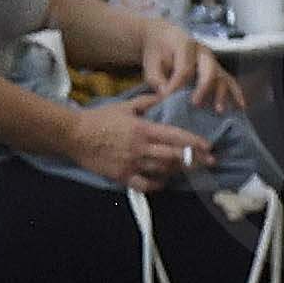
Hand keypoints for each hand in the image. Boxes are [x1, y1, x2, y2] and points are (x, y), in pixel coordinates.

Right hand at [65, 93, 214, 188]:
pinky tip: (163, 182)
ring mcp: (132, 163)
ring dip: (178, 170)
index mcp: (143, 129)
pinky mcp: (122, 176)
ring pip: (162, 170)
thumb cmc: (98, 119)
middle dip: (194, 159)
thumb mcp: (124, 105)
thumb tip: (163, 98)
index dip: (194, 142)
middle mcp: (141, 147)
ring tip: (188, 169)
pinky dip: (157, 185)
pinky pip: (145, 184)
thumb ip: (146, 101)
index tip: (208, 146)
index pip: (175, 136)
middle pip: (174, 156)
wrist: (74, 135)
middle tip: (208, 162)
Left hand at [131, 20, 240, 114]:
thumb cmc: (157, 52)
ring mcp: (212, 60)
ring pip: (221, 76)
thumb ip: (156, 79)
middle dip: (203, 88)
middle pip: (208, 70)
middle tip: (195, 104)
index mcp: (184, 45)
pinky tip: (240, 107)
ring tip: (219, 110)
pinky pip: (229, 81)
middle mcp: (202, 51)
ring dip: (221, 93)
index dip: (176, 85)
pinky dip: (236, 93)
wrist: (165, 38)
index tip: (166, 99)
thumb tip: (165, 96)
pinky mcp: (217, 69)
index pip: (184, 68)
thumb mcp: (151, 63)